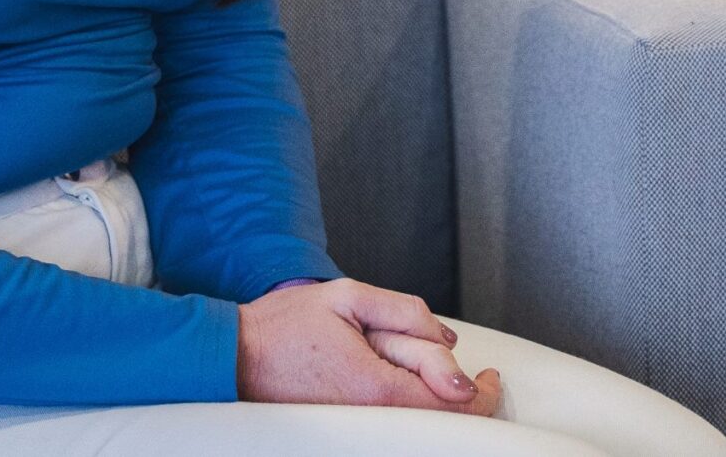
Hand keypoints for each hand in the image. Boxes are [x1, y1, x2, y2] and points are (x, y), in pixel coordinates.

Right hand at [236, 278, 503, 415]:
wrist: (233, 356)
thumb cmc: (285, 325)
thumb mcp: (350, 296)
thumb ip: (407, 315)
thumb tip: (449, 342)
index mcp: (376, 387)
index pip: (452, 403)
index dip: (483, 392)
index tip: (492, 376)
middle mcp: (369, 418)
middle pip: (438, 412)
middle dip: (449, 379)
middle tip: (431, 349)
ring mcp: (356, 428)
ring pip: (415, 417)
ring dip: (422, 386)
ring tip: (392, 352)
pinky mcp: (346, 429)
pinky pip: (392, 421)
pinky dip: (405, 398)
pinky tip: (390, 373)